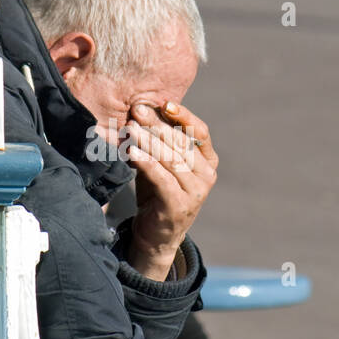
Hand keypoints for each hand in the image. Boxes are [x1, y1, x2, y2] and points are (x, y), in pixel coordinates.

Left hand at [126, 101, 217, 280]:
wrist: (155, 236)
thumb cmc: (157, 194)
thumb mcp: (160, 164)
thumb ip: (158, 142)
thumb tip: (141, 110)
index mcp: (207, 162)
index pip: (200, 132)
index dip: (184, 116)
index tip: (165, 103)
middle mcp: (206, 175)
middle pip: (182, 143)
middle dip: (157, 124)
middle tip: (137, 110)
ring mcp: (196, 192)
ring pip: (171, 159)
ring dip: (149, 140)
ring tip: (131, 127)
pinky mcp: (180, 205)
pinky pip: (162, 178)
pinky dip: (146, 163)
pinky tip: (132, 151)